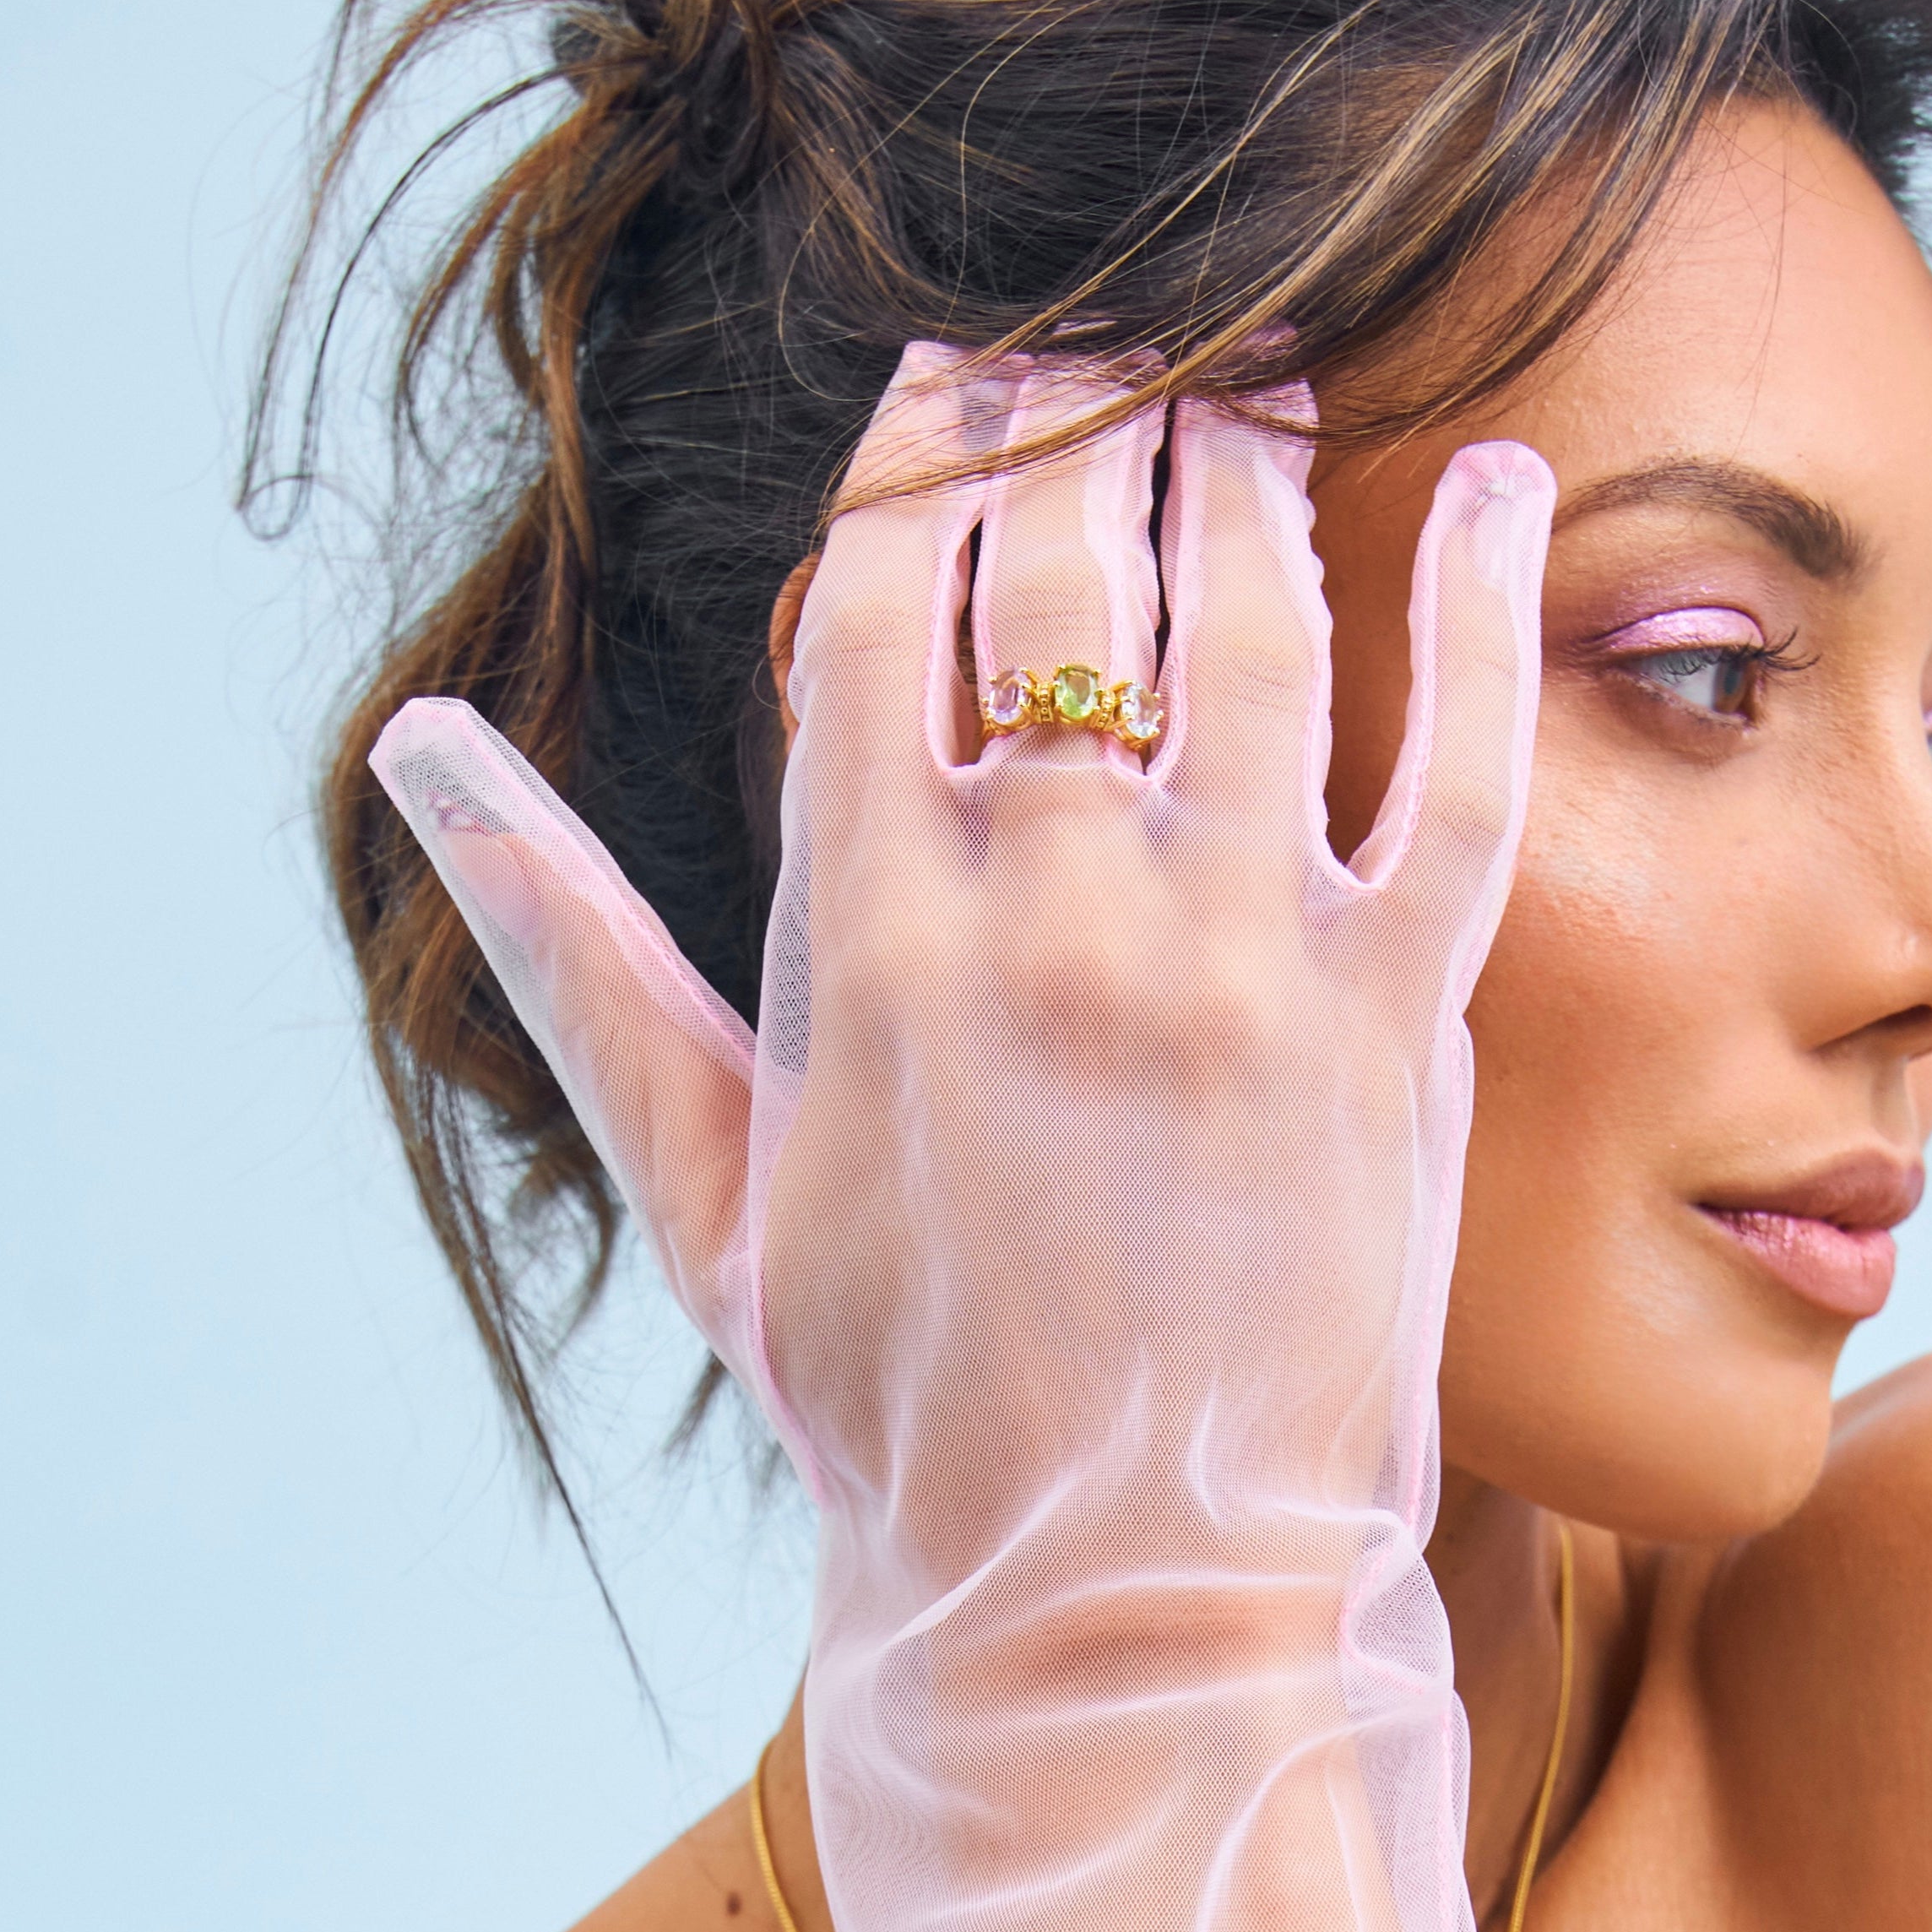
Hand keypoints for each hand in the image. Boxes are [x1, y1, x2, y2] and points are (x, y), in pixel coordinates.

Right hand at [372, 346, 1555, 1931]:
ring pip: (1253, 631)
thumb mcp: (699, 1180)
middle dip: (1071, 420)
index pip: (879, 612)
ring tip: (1255, 370)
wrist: (1110, 1598)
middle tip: (1101, 333)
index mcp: (866, 941)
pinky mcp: (1395, 1021)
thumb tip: (420, 753)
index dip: (913, 461)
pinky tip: (1511, 482)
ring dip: (1248, 468)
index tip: (949, 374)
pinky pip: (1463, 769)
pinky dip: (1493, 612)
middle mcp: (1051, 916)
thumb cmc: (890, 1397)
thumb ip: (564, 947)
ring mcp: (1235, 962)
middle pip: (1059, 583)